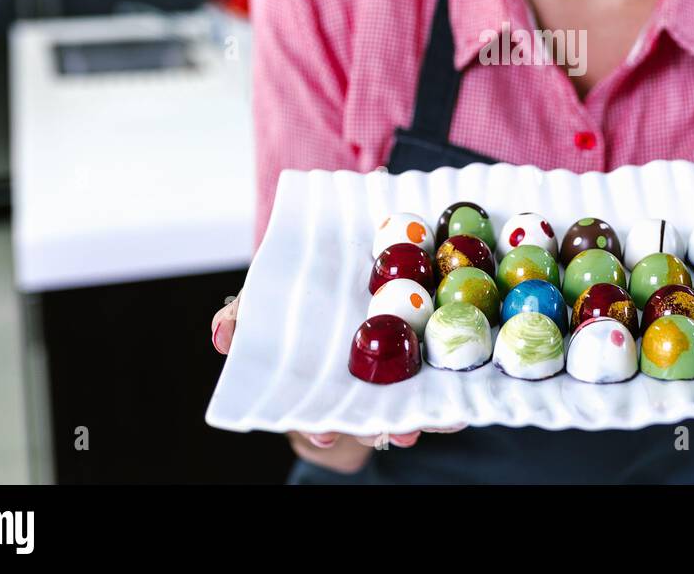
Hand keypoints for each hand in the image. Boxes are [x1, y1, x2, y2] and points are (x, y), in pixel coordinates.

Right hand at [211, 294, 465, 464]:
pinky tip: (472, 393)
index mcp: (324, 381)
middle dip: (387, 427)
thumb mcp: (264, 301)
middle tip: (398, 432)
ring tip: (443, 420)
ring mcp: (398, 375)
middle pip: (377, 414)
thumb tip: (220, 336)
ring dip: (430, 416)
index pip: (326, 412)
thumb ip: (241, 317)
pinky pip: (446, 377)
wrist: (349, 257)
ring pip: (415, 404)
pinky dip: (460, 387)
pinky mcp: (431, 355)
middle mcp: (362, 386)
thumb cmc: (296, 294)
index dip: (327, 428)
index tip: (330, 436)